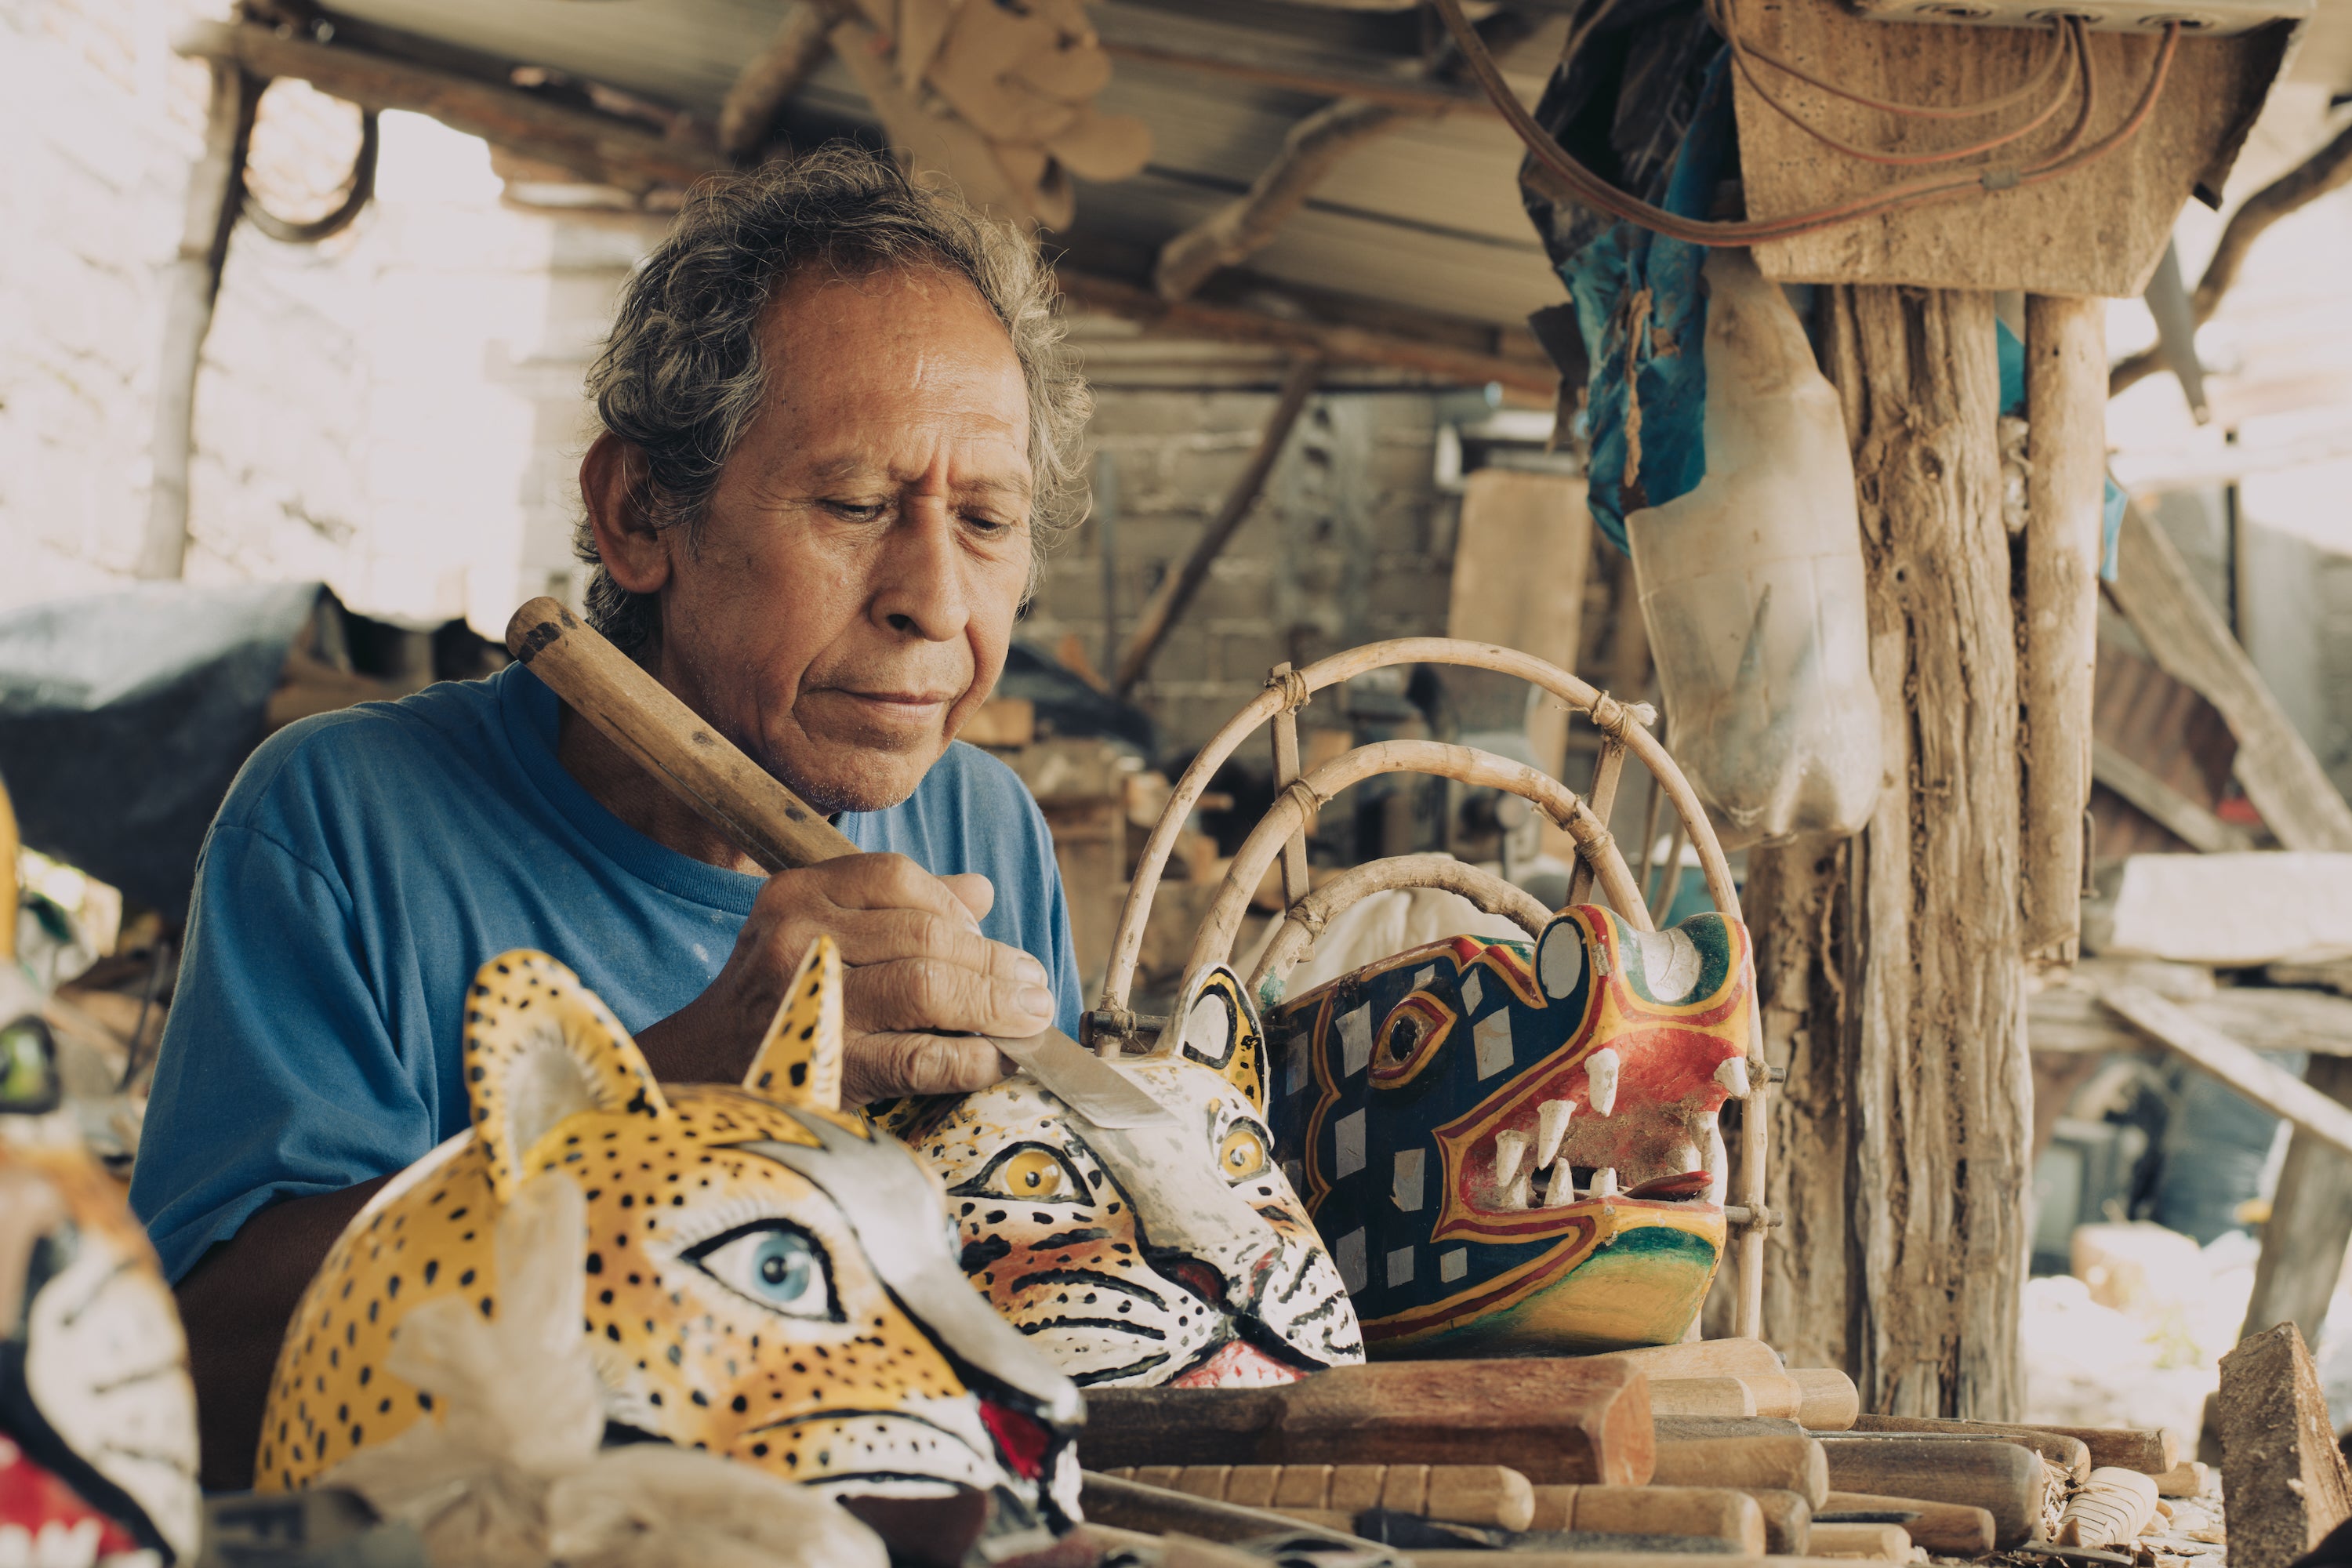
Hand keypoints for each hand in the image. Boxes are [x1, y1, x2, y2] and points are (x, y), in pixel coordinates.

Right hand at [633, 853, 1053, 1104]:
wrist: (700, 1074)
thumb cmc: (773, 1000)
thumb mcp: (818, 934)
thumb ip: (896, 910)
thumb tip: (981, 892)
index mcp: (797, 894)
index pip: (897, 878)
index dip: (957, 909)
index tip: (989, 939)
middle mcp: (796, 938)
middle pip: (923, 935)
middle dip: (994, 963)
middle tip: (1036, 987)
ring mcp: (807, 1001)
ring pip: (925, 986)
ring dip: (993, 1004)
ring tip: (1030, 1020)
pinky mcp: (823, 1066)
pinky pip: (916, 1056)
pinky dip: (969, 1058)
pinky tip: (996, 1061)